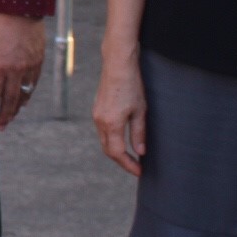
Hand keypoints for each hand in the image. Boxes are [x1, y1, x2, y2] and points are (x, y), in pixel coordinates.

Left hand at [0, 12, 43, 129]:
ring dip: (17, 107)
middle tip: (1, 126)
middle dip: (4, 115)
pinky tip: (24, 99)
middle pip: (9, 100)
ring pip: (23, 94)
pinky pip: (33, 83)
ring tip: (11, 116)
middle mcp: (15, 70)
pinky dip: (28, 94)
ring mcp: (28, 67)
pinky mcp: (38, 61)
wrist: (20, 9)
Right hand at [92, 52, 146, 175]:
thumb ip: (139, 133)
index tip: (139, 171)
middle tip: (136, 166)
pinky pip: (103, 131)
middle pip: (108, 150)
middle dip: (121, 161)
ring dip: (116, 150)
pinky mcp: (97, 109)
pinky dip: (112, 140)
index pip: (117, 153)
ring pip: (104, 141)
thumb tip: (140, 151)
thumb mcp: (140, 111)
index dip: (128, 164)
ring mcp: (96, 115)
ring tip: (131, 155)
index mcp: (111, 124)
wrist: (117, 65)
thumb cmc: (131, 85)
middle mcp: (100, 122)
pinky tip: (122, 139)